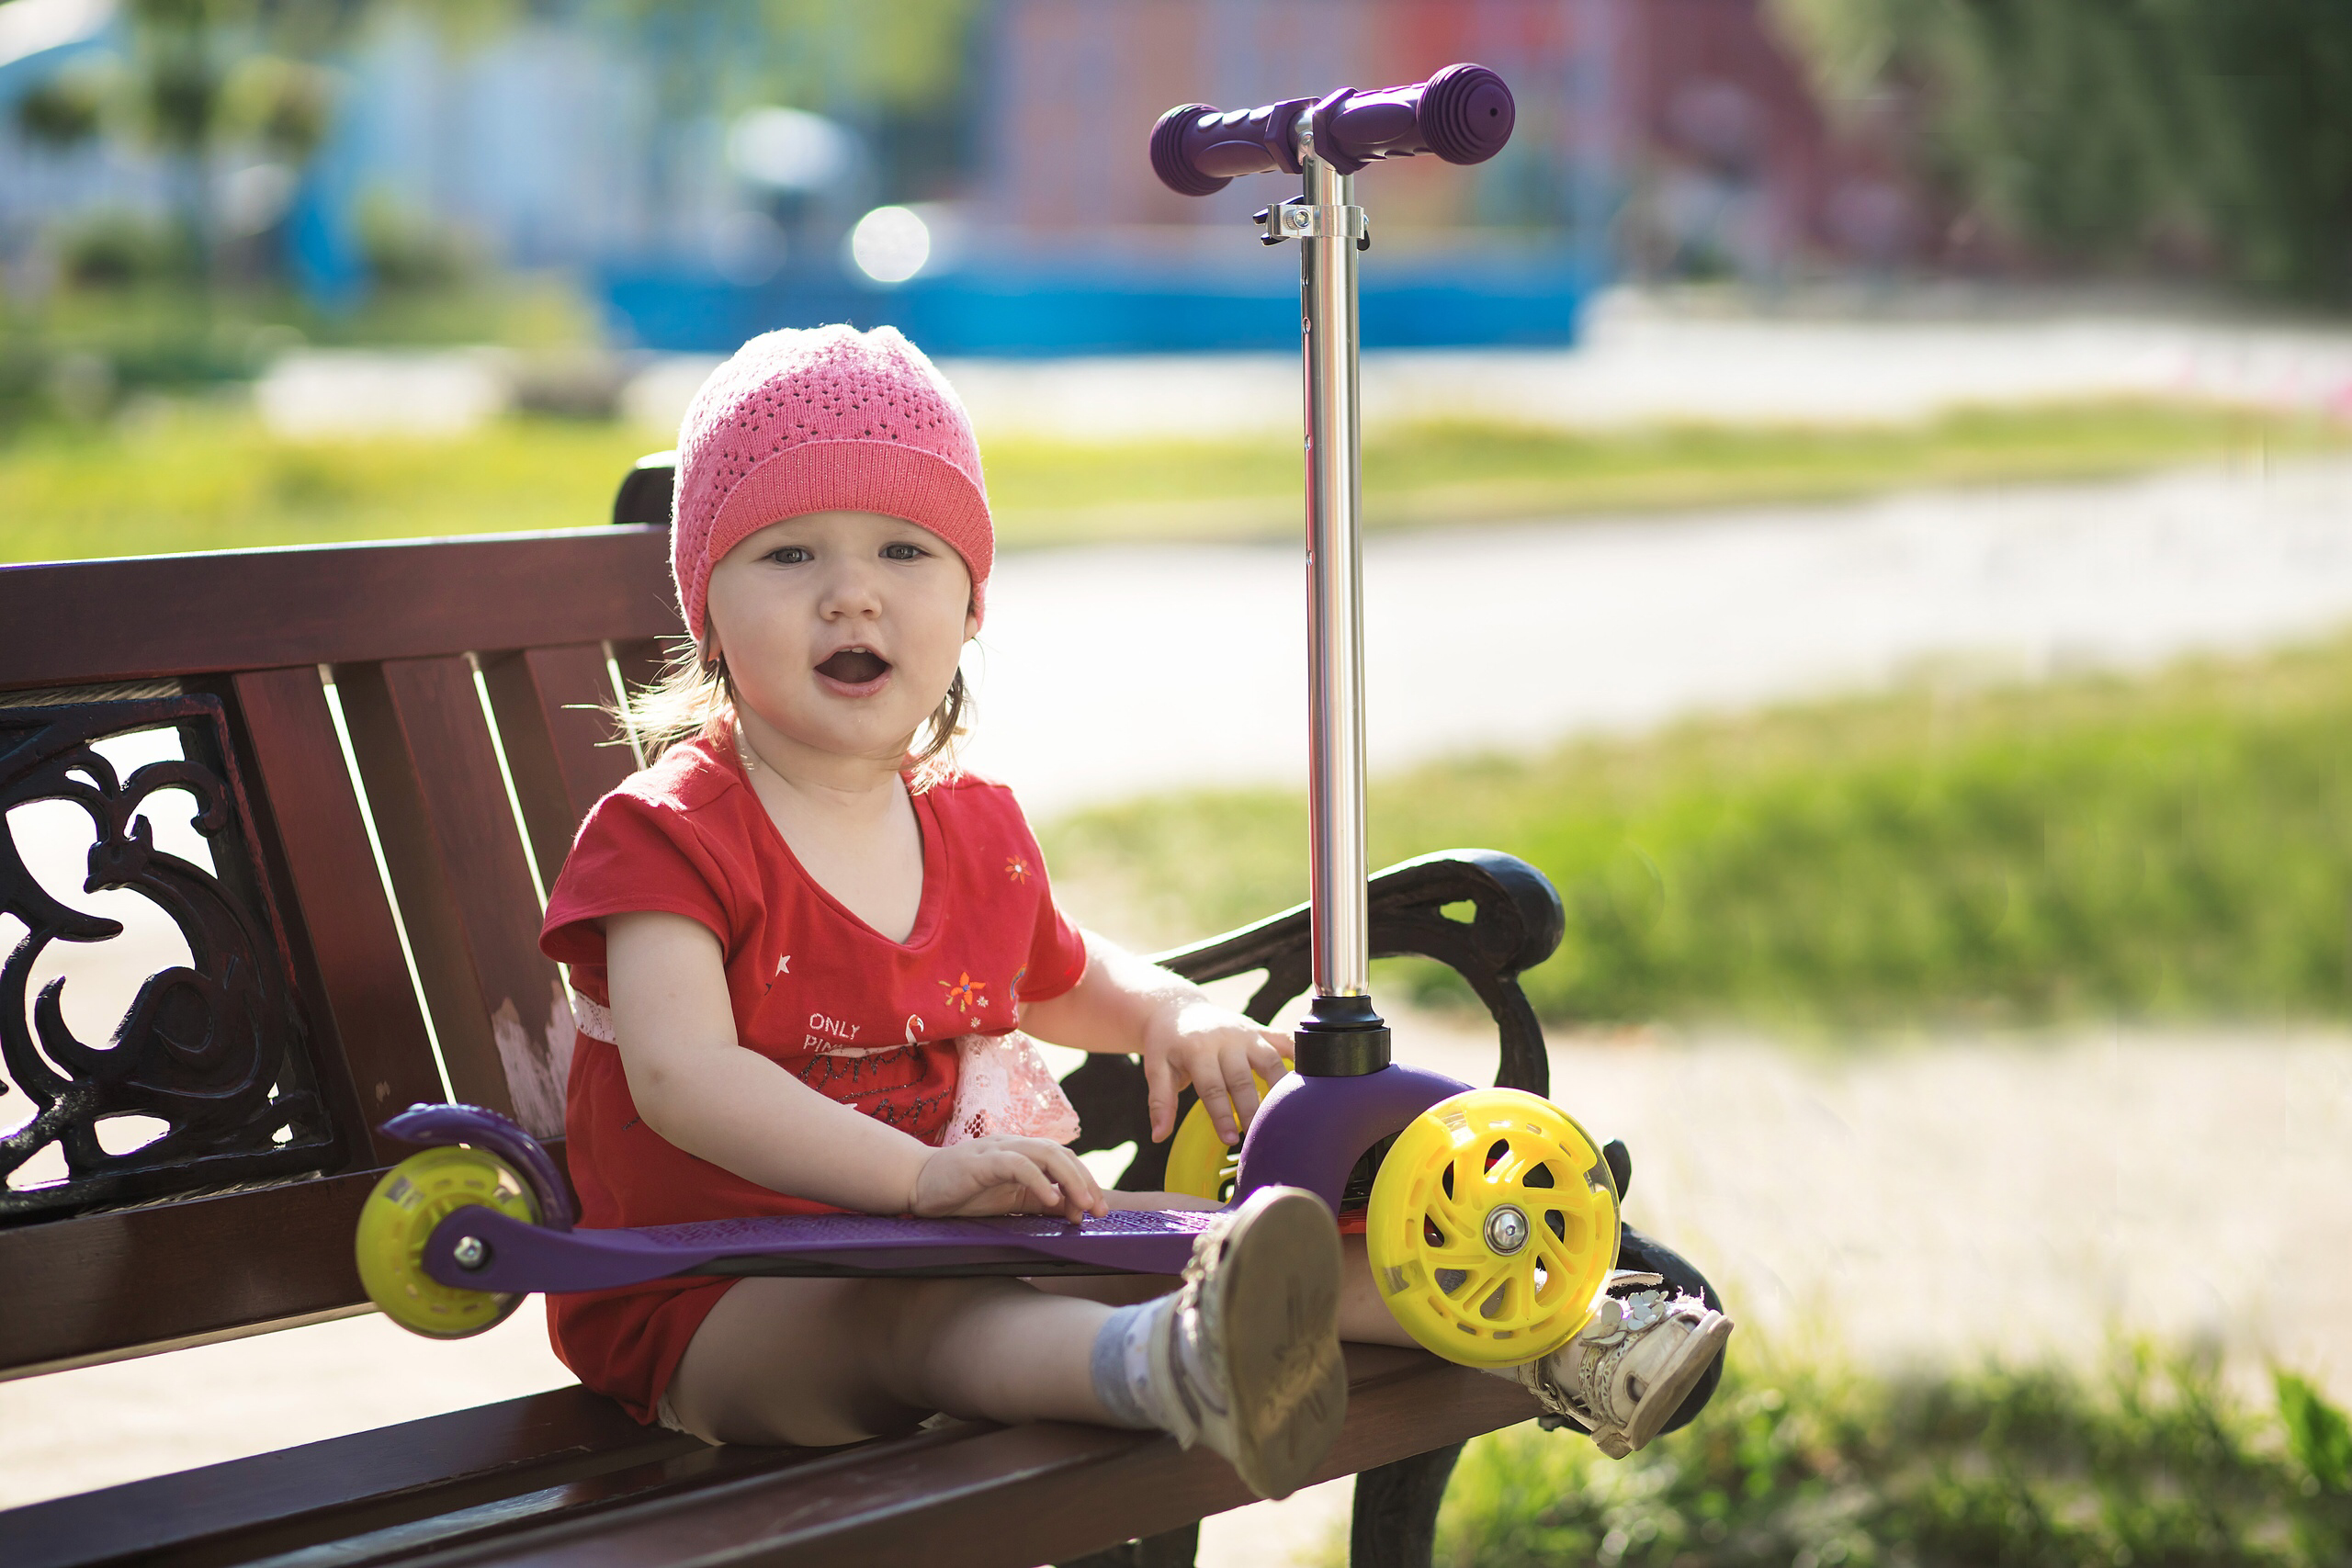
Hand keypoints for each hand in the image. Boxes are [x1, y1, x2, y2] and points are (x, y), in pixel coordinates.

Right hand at [908, 1136, 1108, 1222]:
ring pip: (1046, 1153)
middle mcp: (1014, 1146)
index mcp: (1022, 1154)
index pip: (1064, 1160)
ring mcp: (998, 1150)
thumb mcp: (1006, 1200)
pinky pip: (1017, 1165)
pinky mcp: (981, 1161)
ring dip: (1070, 1179)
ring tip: (1083, 1206)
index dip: (1084, 1182)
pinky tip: (1049, 1200)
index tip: (1096, 1212)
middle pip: (1061, 1154)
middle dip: (1085, 1181)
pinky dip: (1037, 1181)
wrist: (916, 1184)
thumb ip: (1035, 1200)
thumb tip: (1069, 1209)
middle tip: (1099, 1211)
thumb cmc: (961, 1192)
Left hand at [1141, 1000, 1292, 1147]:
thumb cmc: (1167, 1044)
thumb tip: (1159, 1137)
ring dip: (1279, 1087)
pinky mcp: (1258, 1029)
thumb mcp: (1156, 1068)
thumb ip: (1160, 1102)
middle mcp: (1225, 1039)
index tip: (1230, 1139)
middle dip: (1251, 1109)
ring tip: (1286, 1115)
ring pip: (1270, 1060)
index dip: (1222, 1115)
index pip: (1213, 1087)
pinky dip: (1299, 1056)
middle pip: (1243, 1078)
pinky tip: (1314, 1077)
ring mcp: (1245, 1032)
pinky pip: (1284, 1041)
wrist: (1176, 1007)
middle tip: (1258, 1136)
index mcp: (1198, 1049)